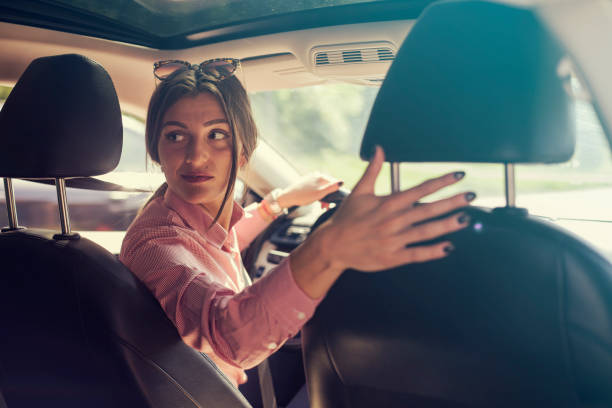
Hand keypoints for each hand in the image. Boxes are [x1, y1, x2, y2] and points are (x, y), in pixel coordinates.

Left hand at [276, 173, 342, 207]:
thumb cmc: (304, 196)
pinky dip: (317, 195)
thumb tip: (342, 182)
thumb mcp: (320, 193)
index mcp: (321, 177)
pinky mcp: (306, 183)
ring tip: (322, 206)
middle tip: (327, 207)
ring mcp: (310, 178)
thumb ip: (331, 188)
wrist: (288, 197)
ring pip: (321, 188)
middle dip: (329, 196)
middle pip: (327, 186)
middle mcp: (316, 175)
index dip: (336, 193)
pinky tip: (315, 201)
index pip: (334, 183)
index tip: (334, 202)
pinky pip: (315, 188)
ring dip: (323, 197)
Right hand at [319, 146, 473, 271]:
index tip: (458, 175)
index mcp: (388, 203)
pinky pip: (418, 254)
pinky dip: (434, 251)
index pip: (421, 189)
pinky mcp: (393, 257)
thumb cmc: (346, 218)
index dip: (442, 181)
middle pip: (429, 209)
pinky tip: (449, 247)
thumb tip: (379, 148)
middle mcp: (394, 220)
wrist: (333, 245)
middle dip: (452, 202)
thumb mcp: (359, 191)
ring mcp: (395, 240)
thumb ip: (373, 170)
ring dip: (448, 224)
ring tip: (466, 218)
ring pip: (427, 231)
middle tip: (471, 196)